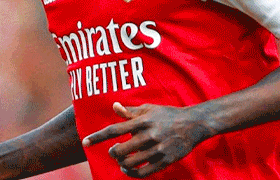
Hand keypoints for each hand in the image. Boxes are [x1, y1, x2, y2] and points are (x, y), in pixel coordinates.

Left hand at [82, 102, 213, 177]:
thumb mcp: (149, 109)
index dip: (98, 137)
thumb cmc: (167, 115)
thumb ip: (130, 111)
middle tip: (114, 152)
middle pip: (121, 150)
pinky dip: (132, 173)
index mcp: (143, 121)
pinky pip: (143, 172)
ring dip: (121, 163)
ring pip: (130, 163)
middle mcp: (149, 135)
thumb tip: (113, 106)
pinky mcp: (165, 160)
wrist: (194, 124)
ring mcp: (157, 149)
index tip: (85, 142)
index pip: (115, 129)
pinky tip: (128, 169)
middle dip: (113, 153)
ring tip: (121, 161)